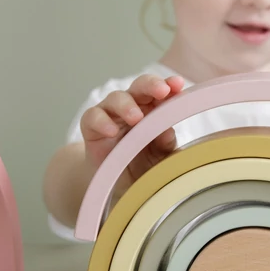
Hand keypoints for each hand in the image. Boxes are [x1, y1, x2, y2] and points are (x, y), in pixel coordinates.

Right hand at [80, 73, 184, 191]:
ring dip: (127, 105)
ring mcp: (111, 114)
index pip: (162, 92)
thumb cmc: (143, 165)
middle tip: (162, 91)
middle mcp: (132, 106)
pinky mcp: (91, 126)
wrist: (117, 186)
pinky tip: (112, 131)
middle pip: (140, 86)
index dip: (170, 85)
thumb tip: (168, 132)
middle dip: (151, 85)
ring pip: (116, 98)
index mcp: (154, 109)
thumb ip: (166, 145)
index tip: (178, 84)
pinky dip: (102, 121)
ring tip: (136, 118)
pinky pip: (92, 117)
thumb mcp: (160, 158)